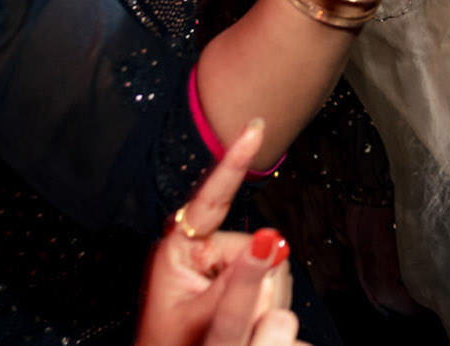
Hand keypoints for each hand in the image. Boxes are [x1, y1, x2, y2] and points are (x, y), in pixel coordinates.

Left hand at [135, 119, 306, 345]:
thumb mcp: (203, 316)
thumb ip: (239, 281)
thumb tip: (271, 242)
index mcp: (177, 250)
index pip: (212, 198)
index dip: (234, 161)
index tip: (253, 128)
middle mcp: (197, 250)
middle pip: (253, 243)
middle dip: (256, 277)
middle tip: (238, 313)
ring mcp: (214, 264)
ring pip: (266, 262)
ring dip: (261, 293)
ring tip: (235, 321)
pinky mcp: (229, 278)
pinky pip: (266, 277)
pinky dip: (263, 298)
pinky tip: (245, 316)